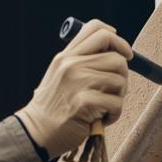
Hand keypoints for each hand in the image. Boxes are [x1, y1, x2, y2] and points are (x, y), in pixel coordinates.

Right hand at [15, 19, 131, 157]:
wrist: (37, 132)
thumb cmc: (54, 106)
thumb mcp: (60, 75)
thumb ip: (81, 61)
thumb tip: (116, 54)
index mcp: (66, 55)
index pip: (96, 29)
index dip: (117, 39)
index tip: (124, 54)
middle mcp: (71, 64)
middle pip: (117, 57)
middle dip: (123, 76)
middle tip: (114, 90)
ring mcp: (77, 82)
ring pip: (120, 80)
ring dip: (119, 97)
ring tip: (105, 107)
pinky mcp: (84, 102)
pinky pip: (117, 102)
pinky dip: (115, 114)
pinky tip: (102, 118)